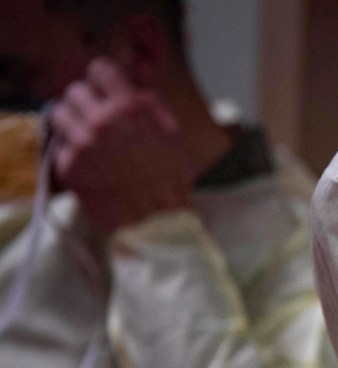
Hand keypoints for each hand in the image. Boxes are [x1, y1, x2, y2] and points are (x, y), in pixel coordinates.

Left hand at [49, 58, 192, 233]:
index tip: (106, 90)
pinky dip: (72, 152)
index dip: (104, 80)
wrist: (159, 222)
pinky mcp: (69, 167)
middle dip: (87, 103)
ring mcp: (82, 144)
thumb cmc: (171, 180)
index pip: (101, 69)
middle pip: (75, 90)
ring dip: (73, 122)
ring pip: (59, 113)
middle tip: (98, 119)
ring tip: (87, 137)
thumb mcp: (172, 134)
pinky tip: (91, 164)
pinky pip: (60, 146)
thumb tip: (132, 84)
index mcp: (130, 109)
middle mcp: (102, 121)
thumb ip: (148, 104)